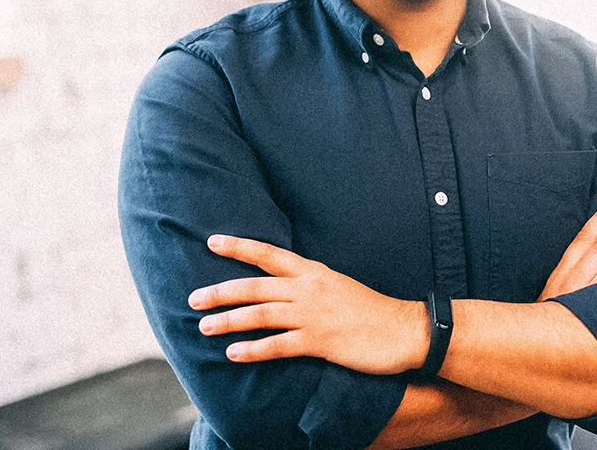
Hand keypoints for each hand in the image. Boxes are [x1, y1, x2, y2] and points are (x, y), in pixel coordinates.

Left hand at [188, 235, 427, 374]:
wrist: (403, 330)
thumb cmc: (371, 310)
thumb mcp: (338, 286)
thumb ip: (310, 285)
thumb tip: (283, 287)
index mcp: (314, 272)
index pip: (269, 254)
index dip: (239, 247)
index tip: (212, 241)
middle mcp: (309, 288)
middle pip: (255, 285)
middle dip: (220, 291)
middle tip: (192, 299)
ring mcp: (313, 314)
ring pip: (261, 313)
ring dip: (229, 320)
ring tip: (204, 327)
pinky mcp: (320, 340)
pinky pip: (278, 345)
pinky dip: (253, 350)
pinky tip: (233, 354)